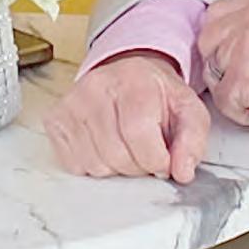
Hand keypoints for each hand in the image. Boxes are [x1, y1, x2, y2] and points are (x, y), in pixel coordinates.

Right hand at [47, 51, 208, 182]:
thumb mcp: (188, 111)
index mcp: (134, 81)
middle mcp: (97, 87)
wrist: (127, 76)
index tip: (163, 162)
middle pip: (116, 154)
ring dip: (115, 168)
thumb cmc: (157, 96)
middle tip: (144, 154)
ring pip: (95, 164)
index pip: (139, 134)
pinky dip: (93, 166)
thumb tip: (182, 172)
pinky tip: (104, 147)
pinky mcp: (55, 118)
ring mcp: (72, 102)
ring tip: (125, 149)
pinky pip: (73, 164)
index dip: (155, 160)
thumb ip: (193, 140)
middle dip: (137, 167)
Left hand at [200, 0, 248, 147]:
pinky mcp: (245, 75)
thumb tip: (220, 38)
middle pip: (207, 40)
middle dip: (222, 64)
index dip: (222, 41)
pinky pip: (222, 100)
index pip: (217, 13)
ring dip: (232, 89)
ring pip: (211, 71)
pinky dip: (240, 111)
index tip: (240, 58)